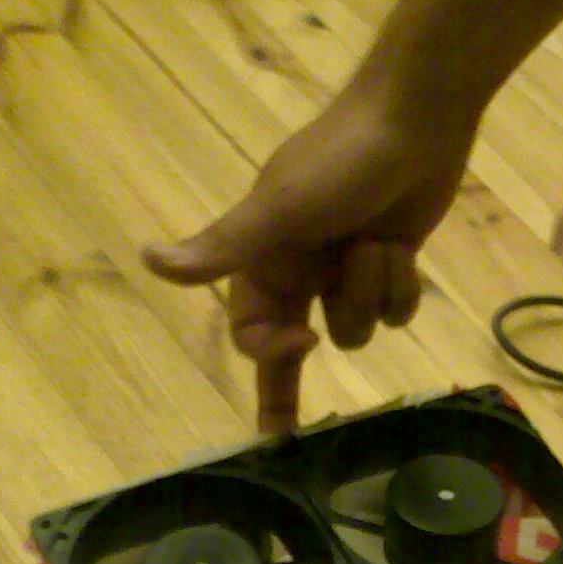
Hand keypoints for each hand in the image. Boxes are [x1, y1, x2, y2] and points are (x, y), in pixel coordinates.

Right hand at [144, 83, 474, 432]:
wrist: (414, 123)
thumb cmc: (339, 161)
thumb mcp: (278, 209)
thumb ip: (222, 247)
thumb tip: (148, 260)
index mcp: (263, 261)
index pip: (251, 333)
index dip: (271, 353)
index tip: (300, 346)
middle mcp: (299, 272)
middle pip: (289, 351)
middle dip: (286, 395)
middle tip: (285, 440)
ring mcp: (344, 271)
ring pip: (356, 326)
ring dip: (371, 290)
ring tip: (375, 242)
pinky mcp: (388, 267)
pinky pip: (395, 310)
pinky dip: (401, 284)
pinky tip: (402, 247)